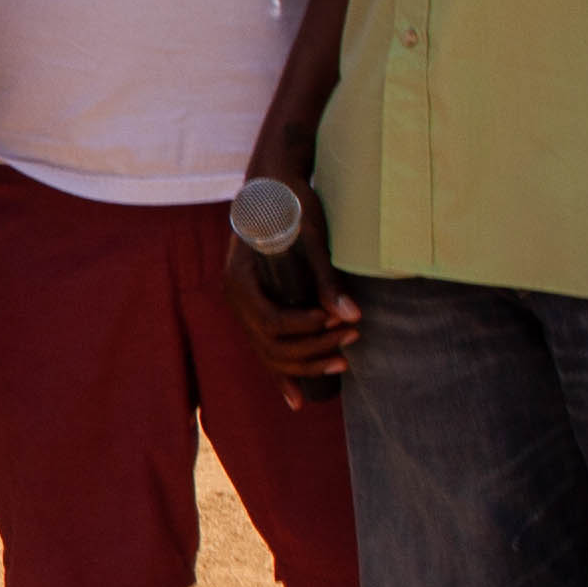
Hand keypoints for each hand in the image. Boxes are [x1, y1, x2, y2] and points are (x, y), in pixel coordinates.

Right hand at [219, 171, 358, 397]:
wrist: (273, 187)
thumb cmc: (290, 205)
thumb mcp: (310, 239)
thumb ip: (326, 280)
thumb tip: (350, 316)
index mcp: (240, 279)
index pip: (269, 322)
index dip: (304, 329)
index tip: (335, 322)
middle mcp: (236, 297)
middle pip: (269, 344)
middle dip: (311, 351)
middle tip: (351, 343)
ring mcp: (244, 306)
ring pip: (269, 352)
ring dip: (306, 364)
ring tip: (344, 363)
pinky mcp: (257, 309)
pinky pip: (267, 349)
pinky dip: (283, 375)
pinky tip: (298, 400)